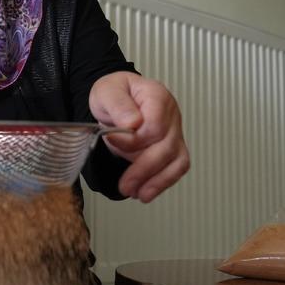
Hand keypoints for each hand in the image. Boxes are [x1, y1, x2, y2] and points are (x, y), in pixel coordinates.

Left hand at [89, 71, 189, 202]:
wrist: (116, 99)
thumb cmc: (114, 93)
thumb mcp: (107, 92)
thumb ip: (118, 105)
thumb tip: (132, 123)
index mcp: (156, 96)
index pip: (154, 125)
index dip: (134, 140)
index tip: (112, 142)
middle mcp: (171, 115)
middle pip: (166, 147)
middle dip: (144, 169)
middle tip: (124, 184)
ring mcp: (175, 132)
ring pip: (176, 161)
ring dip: (156, 181)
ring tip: (136, 193)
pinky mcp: (173, 147)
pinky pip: (176, 168)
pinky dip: (162, 183)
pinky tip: (146, 192)